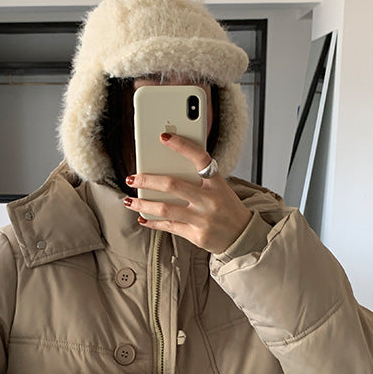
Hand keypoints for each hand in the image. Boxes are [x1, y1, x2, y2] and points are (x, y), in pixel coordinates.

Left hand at [123, 133, 251, 254]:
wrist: (242, 236)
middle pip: (172, 185)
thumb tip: (168, 167)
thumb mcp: (220, 188)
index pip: (200, 158)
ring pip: (165, 208)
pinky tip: (142, 217)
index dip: (182, 145)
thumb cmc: (227, 207)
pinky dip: (153, 222)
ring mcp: (202, 219)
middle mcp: (210, 200)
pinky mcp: (196, 235)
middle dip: (147, 180)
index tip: (164, 137)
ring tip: (129, 200)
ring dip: (143, 203)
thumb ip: (199, 178)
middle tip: (132, 177)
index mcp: (217, 183)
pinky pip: (169, 226)